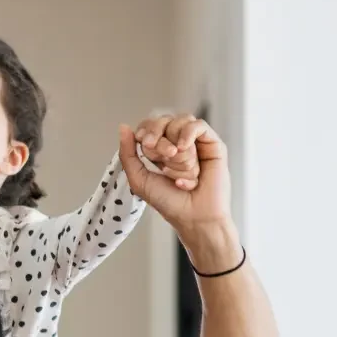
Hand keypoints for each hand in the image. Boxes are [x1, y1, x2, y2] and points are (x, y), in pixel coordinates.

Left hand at [119, 114, 231, 238]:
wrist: (193, 216)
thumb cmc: (168, 202)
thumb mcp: (139, 179)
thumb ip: (128, 154)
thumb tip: (123, 127)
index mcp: (160, 150)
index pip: (149, 125)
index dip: (145, 131)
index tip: (144, 144)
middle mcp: (177, 143)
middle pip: (164, 120)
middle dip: (157, 136)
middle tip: (158, 155)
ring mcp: (196, 143)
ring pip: (181, 121)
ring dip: (174, 142)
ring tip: (175, 162)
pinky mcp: (213, 144)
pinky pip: (199, 125)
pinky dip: (188, 133)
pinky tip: (184, 148)